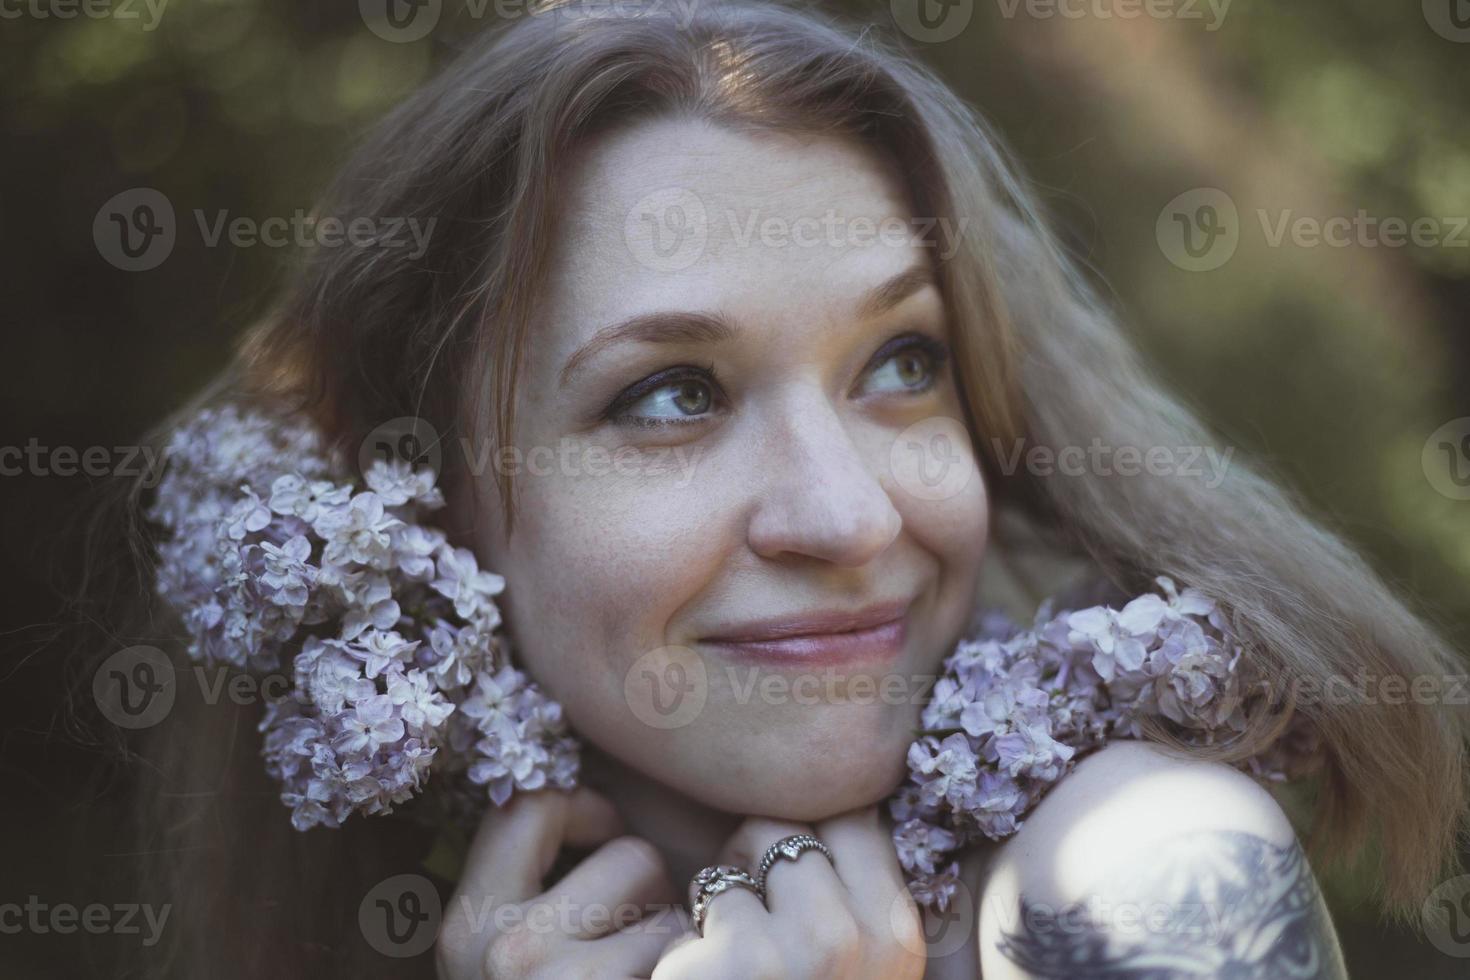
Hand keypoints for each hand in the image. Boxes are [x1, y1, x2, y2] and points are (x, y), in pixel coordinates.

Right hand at [436, 786, 687, 978]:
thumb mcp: (499, 961)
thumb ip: (532, 895)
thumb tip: (602, 812)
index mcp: (468, 927)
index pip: (530, 806)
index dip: (589, 809)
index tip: (608, 839)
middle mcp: (508, 952)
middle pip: (632, 857)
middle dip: (652, 894)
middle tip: (640, 940)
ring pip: (674, 915)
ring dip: (678, 944)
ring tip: (648, 970)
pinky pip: (695, 958)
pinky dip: (699, 970)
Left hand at [652, 805, 926, 979]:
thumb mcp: (860, 966)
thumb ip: (856, 896)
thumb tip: (840, 800)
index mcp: (899, 936)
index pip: (854, 816)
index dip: (808, 830)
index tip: (787, 875)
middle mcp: (859, 938)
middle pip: (792, 826)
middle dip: (757, 852)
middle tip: (749, 910)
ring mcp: (798, 950)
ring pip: (747, 847)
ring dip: (725, 887)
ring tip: (728, 946)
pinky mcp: (735, 962)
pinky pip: (708, 896)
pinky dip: (694, 932)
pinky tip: (704, 977)